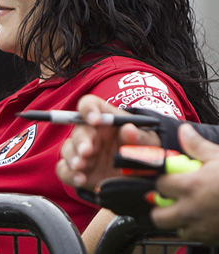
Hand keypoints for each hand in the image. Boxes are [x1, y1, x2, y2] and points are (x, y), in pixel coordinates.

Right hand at [56, 95, 160, 188]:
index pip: (89, 105)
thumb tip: (128, 129)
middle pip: (78, 130)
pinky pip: (65, 169)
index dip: (88, 109)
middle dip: (80, 140)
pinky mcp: (78, 170)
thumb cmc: (145, 152)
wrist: (144, 177)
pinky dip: (69, 174)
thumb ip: (140, 137)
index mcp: (105, 119)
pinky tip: (80, 180)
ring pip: (68, 149)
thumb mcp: (150, 142)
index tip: (94, 120)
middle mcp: (90, 133)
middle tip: (85, 151)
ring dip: (72, 157)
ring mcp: (82, 152)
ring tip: (80, 166)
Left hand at [152, 124, 218, 244]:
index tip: (170, 178)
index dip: (164, 180)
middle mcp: (191, 210)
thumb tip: (184, 131)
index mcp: (190, 187)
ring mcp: (201, 228)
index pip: (159, 185)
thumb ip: (197, 146)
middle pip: (158, 215)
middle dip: (162, 206)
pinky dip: (194, 229)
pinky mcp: (212, 239)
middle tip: (172, 197)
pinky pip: (193, 237)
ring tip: (188, 208)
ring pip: (175, 228)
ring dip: (177, 220)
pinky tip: (204, 218)